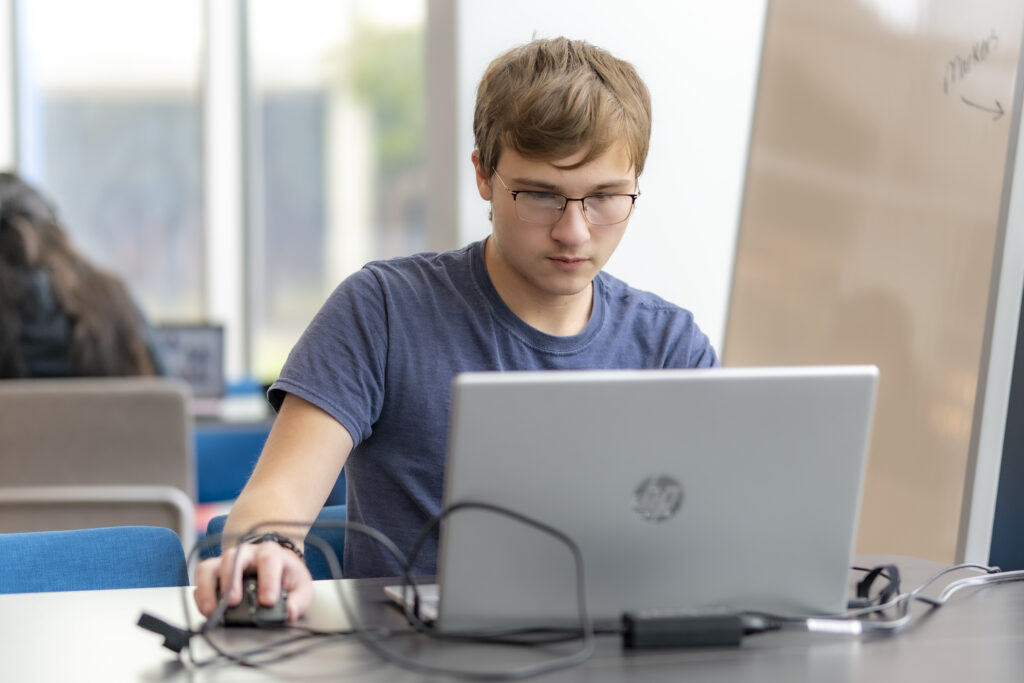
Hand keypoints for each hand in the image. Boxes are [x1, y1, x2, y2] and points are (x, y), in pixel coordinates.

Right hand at [193, 540, 313, 621]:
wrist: (273, 562)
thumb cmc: (285, 574)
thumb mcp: (301, 585)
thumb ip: (300, 599)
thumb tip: (290, 611)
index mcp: (271, 553)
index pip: (269, 559)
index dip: (268, 580)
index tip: (267, 601)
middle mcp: (246, 554)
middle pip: (233, 558)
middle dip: (232, 580)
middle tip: (234, 602)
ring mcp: (227, 561)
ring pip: (212, 566)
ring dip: (209, 589)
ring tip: (213, 610)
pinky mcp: (214, 570)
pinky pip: (201, 576)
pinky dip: (200, 593)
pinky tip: (206, 608)